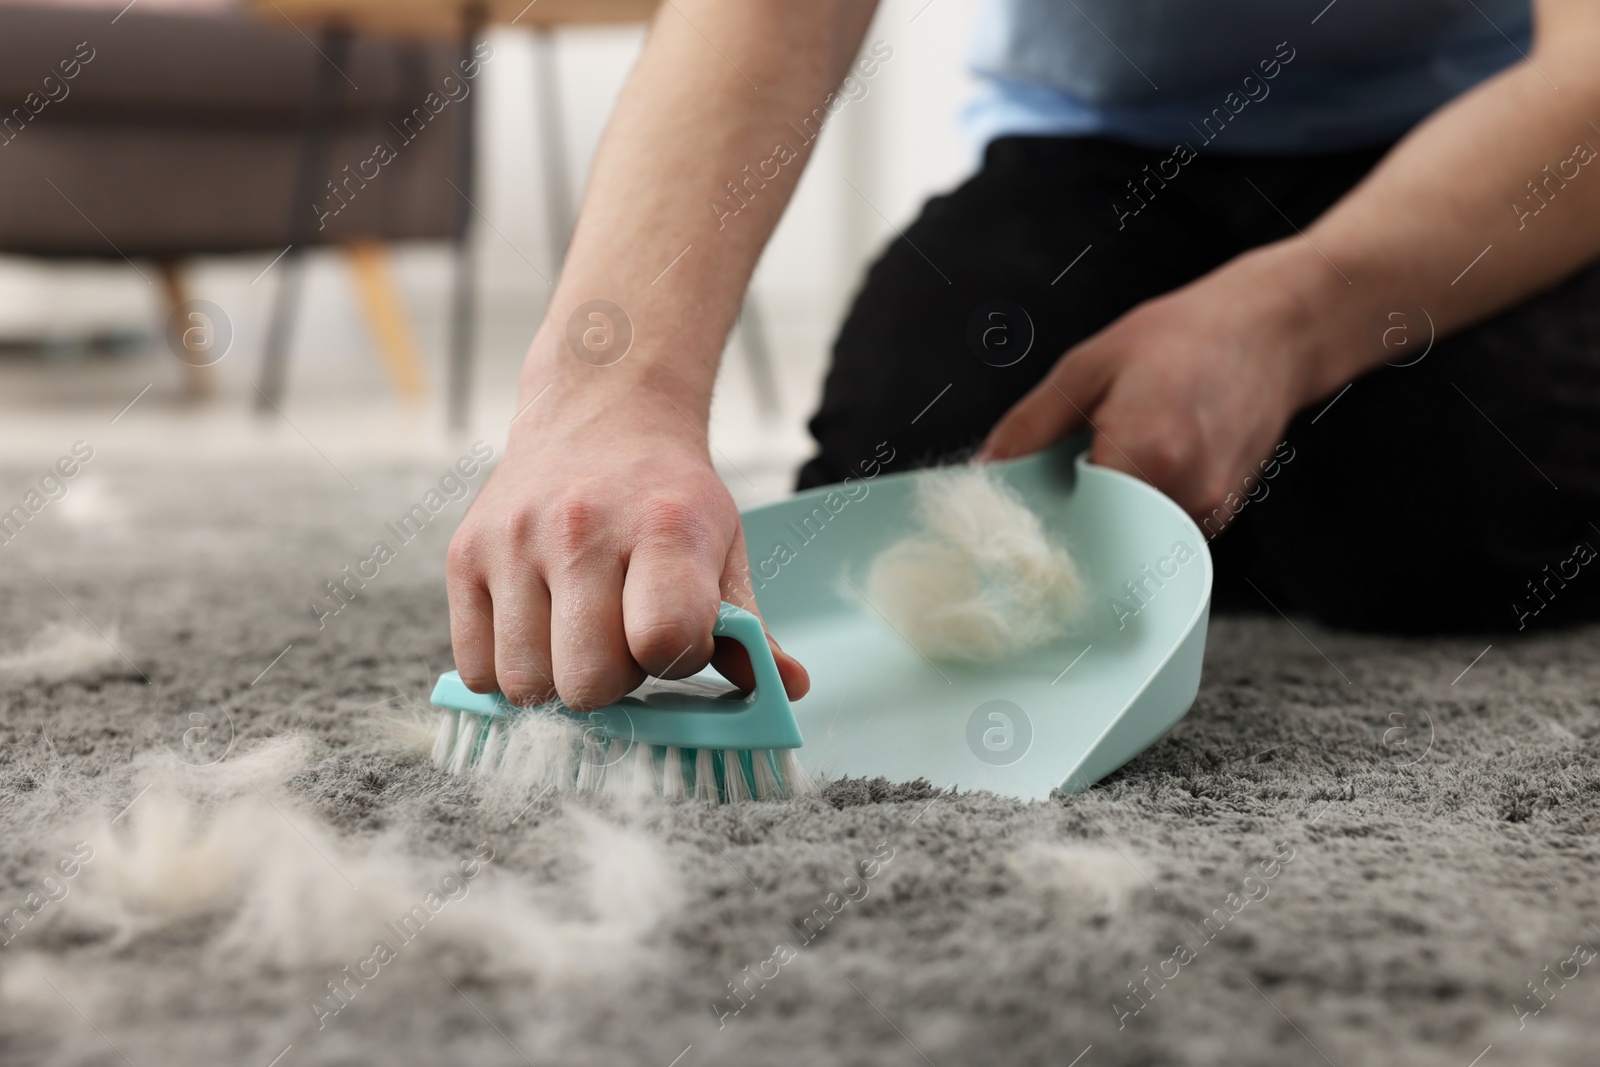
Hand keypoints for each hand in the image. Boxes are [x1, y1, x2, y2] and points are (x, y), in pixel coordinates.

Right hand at [446, 374, 809, 710]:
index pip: (662, 642)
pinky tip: (540, 632)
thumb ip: (749, 629)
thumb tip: (787, 688)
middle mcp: (580, 529)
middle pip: (588, 682)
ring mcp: (512, 542)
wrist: (600, 414)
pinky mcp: (463, 556)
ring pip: (526, 684)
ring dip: (558, 679)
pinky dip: (508, 670)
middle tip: (623, 639)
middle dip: (612, 682)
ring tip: (580, 632)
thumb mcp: (724, 547)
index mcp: (663, 526)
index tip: (675, 638)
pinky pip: (475, 669)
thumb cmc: (668, 496)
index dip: (673, 660)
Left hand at [980, 243, 1335, 524]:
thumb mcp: (1087, 366)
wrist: (1271, 332)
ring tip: (1111, 461)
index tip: (1019, 516)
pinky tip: (1141, 469)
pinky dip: (1138, 511)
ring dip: (1106, 517)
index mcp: (1145, 453)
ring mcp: (1208, 511)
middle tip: (1064, 479)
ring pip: (1131, 542)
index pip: (1071, 526)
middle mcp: (1183, 493)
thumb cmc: (1182, 338)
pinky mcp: (1220, 517)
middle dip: (1071, 521)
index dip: (1040, 525)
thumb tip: (983, 470)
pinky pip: (1159, 534)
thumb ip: (1029, 426)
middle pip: (1100, 541)